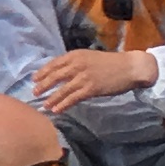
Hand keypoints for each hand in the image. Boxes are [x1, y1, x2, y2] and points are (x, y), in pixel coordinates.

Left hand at [27, 46, 157, 110]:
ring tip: (44, 105)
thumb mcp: (89, 57)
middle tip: (34, 93)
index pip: (54, 63)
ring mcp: (84, 77)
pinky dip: (63, 104)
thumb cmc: (111, 63)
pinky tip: (57, 110)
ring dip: (52, 98)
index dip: (42, 72)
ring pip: (62, 89)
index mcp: (75, 55)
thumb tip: (61, 72)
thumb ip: (75, 63)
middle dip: (43, 85)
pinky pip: (73, 98)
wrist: (130, 67)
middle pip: (55, 76)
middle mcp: (77, 65)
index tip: (34, 79)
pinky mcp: (91, 88)